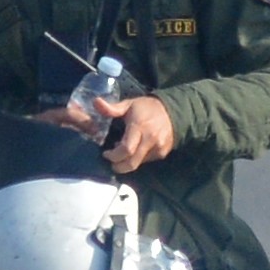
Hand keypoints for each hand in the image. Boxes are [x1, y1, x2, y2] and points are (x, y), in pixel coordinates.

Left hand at [62, 91, 180, 175]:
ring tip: (123, 153)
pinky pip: (146, 161)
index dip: (113, 156)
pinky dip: (137, 159)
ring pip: (138, 163)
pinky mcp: (162, 153)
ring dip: (127, 162)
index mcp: (139, 126)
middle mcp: (150, 139)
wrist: (173, 111)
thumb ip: (112, 108)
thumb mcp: (129, 104)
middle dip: (119, 166)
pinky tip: (135, 150)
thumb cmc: (147, 107)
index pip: (125, 149)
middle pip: (131, 163)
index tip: (105, 154)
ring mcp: (158, 148)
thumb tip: (95, 102)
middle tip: (111, 163)